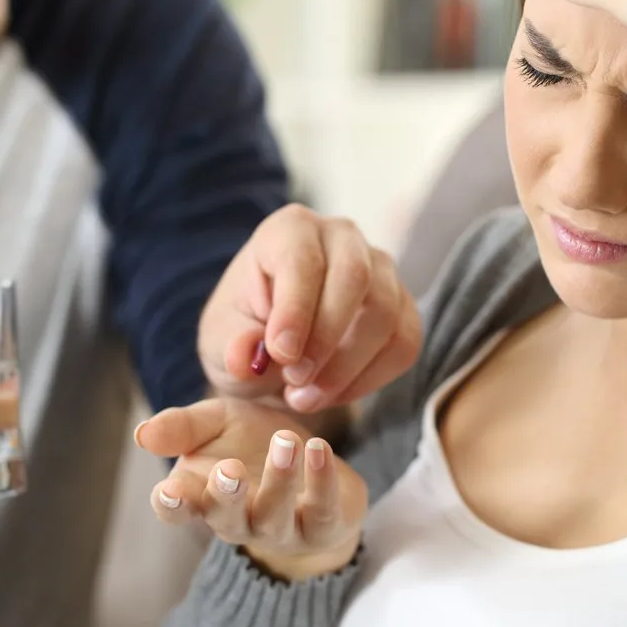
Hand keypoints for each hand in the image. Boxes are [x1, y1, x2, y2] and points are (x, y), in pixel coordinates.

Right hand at [136, 398, 366, 580]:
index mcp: (202, 496)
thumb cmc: (253, 442)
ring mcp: (281, 529)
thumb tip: (141, 434)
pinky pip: (321, 510)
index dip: (172, 504)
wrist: (312, 460)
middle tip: (229, 469)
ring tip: (285, 441)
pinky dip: (320, 480)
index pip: (177, 508)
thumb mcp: (216, 422)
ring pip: (275, 516)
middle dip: (226, 497)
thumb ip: (181, 427)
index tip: (171, 491)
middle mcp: (238, 520)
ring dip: (279, 480)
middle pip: (226, 518)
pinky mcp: (323, 527)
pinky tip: (318, 448)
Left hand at [198, 204, 421, 412]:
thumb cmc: (246, 332)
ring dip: (348, 365)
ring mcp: (380, 268)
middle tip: (294, 382)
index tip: (281, 354)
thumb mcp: (222, 341)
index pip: (302, 259)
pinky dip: (371, 378)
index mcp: (290, 229)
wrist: (276, 349)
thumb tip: (246, 357)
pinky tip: (334, 393)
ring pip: (385, 311)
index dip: (296, 309)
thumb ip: (233, 346)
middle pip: (355, 276)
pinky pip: (404, 342)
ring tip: (306, 396)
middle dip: (326, 338)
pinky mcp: (403, 306)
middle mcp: (341, 237)